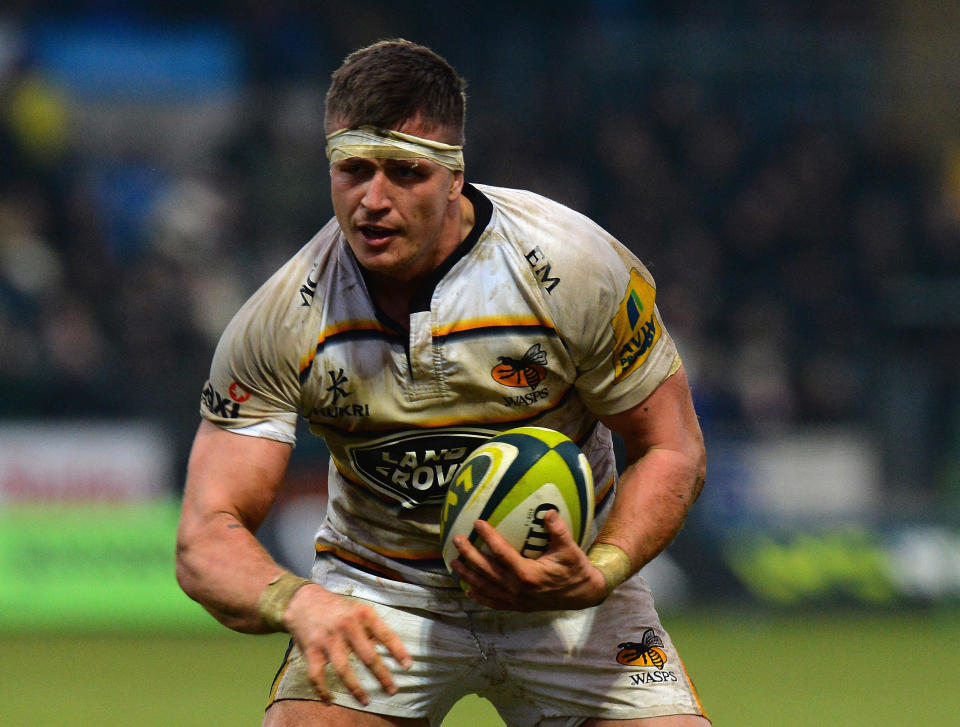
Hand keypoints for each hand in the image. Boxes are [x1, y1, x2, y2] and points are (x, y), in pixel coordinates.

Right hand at [283, 584, 411, 705]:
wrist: (303, 601)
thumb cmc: (337, 609)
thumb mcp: (358, 611)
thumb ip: (371, 629)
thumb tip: (388, 652)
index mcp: (362, 615)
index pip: (385, 635)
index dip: (398, 651)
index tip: (408, 666)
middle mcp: (347, 626)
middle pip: (368, 656)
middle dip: (382, 676)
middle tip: (392, 690)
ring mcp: (328, 640)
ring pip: (344, 670)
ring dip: (356, 689)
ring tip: (366, 701)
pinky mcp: (311, 651)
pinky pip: (317, 677)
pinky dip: (323, 691)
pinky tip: (330, 701)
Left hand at [450, 509, 607, 610]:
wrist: (582, 595)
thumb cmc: (575, 569)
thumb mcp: (570, 549)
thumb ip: (558, 531)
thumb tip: (549, 512)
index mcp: (528, 574)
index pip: (502, 553)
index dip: (488, 537)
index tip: (477, 523)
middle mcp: (518, 589)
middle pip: (487, 570)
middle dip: (469, 554)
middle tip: (456, 539)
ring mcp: (516, 600)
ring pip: (485, 587)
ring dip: (468, 575)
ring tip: (453, 563)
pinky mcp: (517, 607)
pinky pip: (493, 602)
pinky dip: (479, 596)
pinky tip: (468, 589)